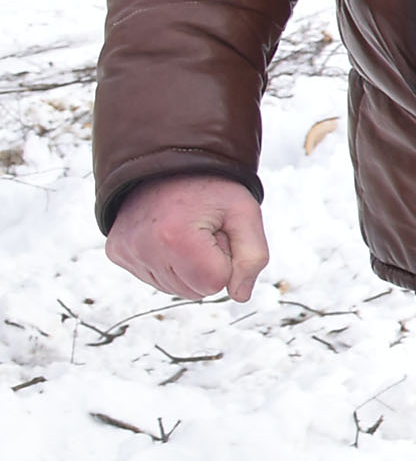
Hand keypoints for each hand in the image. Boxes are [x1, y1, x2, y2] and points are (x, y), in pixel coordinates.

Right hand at [107, 174, 270, 302]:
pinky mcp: (117, 252)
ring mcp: (126, 251)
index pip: (215, 283)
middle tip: (203, 231)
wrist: (168, 164)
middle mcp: (144, 248)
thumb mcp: (245, 213)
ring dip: (188, 267)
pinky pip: (155, 279)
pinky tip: (169, 237)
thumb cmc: (212, 189)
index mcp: (176, 238)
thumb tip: (240, 295)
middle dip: (207, 266)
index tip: (218, 233)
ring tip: (186, 233)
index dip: (226, 260)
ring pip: (176, 289)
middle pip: (195, 291)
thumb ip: (253, 257)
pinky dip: (168, 264)